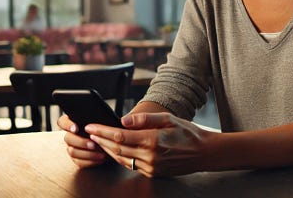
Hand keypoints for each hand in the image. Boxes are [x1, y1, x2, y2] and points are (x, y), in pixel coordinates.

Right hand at [57, 114, 108, 167]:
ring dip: (87, 153)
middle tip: (93, 144)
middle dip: (81, 142)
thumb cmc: (105, 129)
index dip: (67, 125)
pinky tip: (100, 159)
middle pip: (67, 138)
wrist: (111, 142)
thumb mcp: (102, 121)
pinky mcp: (76, 159)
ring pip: (72, 151)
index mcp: (72, 122)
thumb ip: (96, 120)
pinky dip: (90, 161)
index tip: (76, 128)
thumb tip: (96, 122)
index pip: (62, 122)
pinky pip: (78, 162)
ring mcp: (72, 147)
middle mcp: (70, 135)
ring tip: (100, 153)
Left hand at [86, 112, 213, 176]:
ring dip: (107, 150)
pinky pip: (130, 165)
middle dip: (100, 140)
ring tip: (96, 140)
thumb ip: (144, 118)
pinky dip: (119, 157)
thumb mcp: (168, 118)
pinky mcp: (152, 173)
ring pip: (121, 159)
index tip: (91, 126)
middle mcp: (150, 156)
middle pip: (117, 149)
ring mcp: (151, 167)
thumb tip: (123, 120)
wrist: (204, 153)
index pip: (120, 136)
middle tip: (89, 132)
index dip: (103, 131)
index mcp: (153, 140)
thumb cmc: (187, 132)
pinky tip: (113, 150)